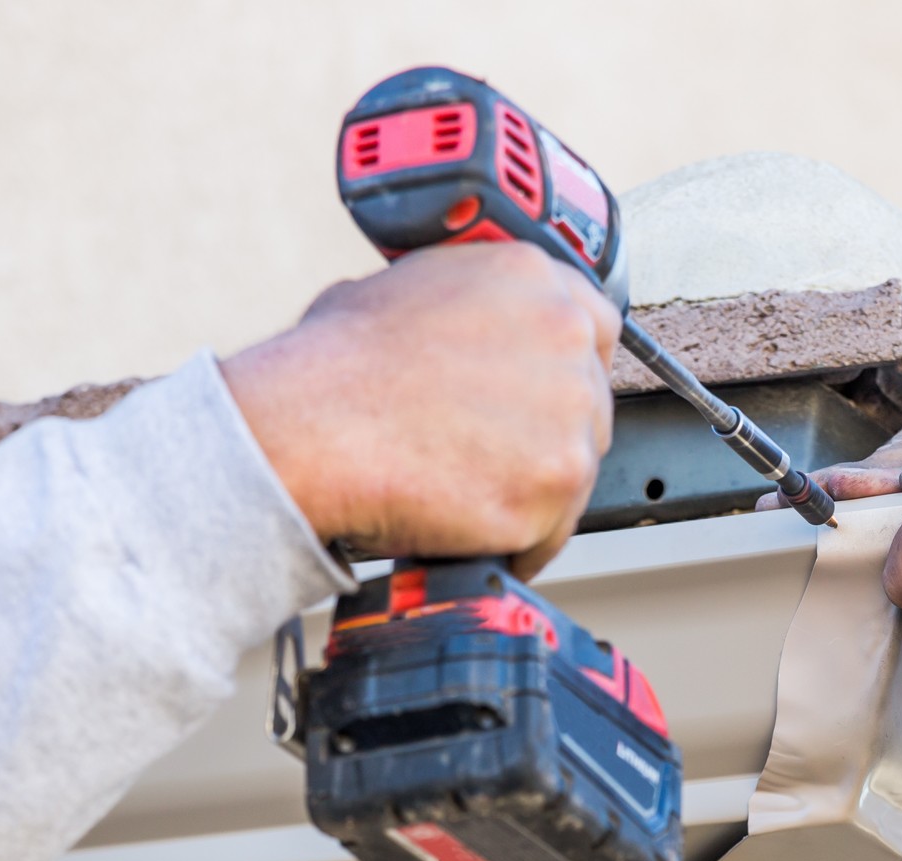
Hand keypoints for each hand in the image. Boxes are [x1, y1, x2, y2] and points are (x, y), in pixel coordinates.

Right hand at [221, 243, 620, 578]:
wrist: (309, 428)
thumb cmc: (333, 366)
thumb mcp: (404, 290)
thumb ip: (468, 305)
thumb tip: (468, 330)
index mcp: (533, 278)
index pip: (593, 327)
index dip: (565, 371)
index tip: (545, 400)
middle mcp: (565, 338)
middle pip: (590, 404)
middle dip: (549, 435)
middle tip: (494, 456)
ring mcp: (568, 414)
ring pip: (576, 469)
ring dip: (534, 489)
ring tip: (469, 494)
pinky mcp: (557, 485)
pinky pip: (553, 528)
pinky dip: (519, 540)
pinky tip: (472, 531)